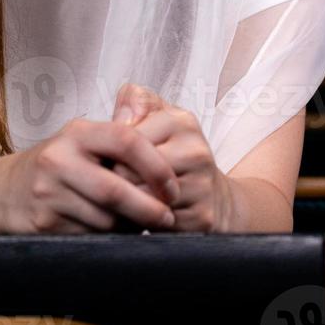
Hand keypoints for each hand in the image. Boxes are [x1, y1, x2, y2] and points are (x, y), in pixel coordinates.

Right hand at [0, 117, 181, 234]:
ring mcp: (48, 192)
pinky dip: (107, 239)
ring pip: (104, 219)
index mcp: (77, 133)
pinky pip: (89, 236)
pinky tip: (110, 235)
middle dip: (149, 208)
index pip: (127, 140)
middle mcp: (59, 159)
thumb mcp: (83, 142)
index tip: (173, 188)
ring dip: (128, 227)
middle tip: (168, 218)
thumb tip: (172, 163)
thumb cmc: (59, 167)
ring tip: (136, 225)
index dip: (156, 166)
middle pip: (115, 189)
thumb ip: (121, 142)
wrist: (4, 193)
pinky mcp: (43, 222)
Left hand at [110, 83, 233, 232]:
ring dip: (129, 205)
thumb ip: (135, 101)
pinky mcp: (203, 218)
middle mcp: (196, 151)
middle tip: (114, 185)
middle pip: (129, 171)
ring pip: (142, 200)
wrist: (214, 197)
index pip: (125, 139)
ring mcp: (203, 186)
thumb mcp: (158, 118)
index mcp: (182, 122)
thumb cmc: (175, 155)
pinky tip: (147, 216)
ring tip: (129, 200)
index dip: (110, 154)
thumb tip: (121, 119)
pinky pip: (158, 223)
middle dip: (115, 182)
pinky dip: (146, 223)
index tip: (112, 160)